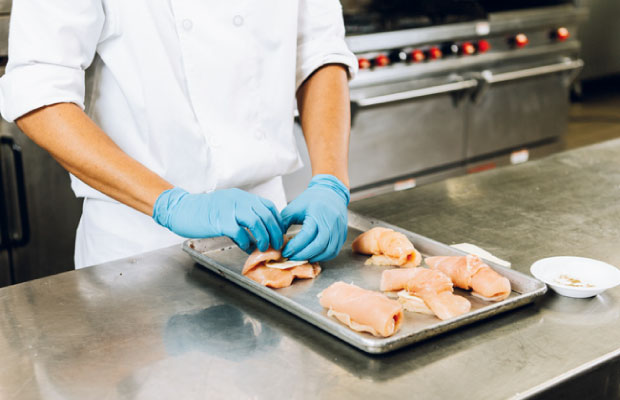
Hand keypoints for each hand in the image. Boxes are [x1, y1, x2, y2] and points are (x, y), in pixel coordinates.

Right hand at [153, 188, 283, 252]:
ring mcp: (229, 209)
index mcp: (241, 196)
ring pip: (256, 221)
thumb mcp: (226, 208)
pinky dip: (246, 242)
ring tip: (264, 248)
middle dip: (274, 232)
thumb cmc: (202, 212)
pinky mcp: (220, 221)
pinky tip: (246, 248)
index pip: (268, 206)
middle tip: (276, 244)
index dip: (277, 221)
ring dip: (263, 237)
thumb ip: (242, 217)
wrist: (181, 210)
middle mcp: (238, 199)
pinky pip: (240, 232)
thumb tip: (258, 233)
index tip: (279, 233)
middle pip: (265, 214)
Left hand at [281, 174, 349, 261]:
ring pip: (328, 251)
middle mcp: (331, 222)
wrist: (331, 192)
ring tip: (301, 258)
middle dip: (303, 255)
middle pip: (318, 245)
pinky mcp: (343, 234)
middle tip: (292, 258)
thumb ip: (283, 223)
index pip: (307, 235)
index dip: (295, 246)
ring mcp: (339, 229)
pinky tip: (313, 255)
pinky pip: (334, 251)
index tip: (285, 252)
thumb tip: (276, 240)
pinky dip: (323, 256)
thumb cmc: (311, 200)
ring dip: (314, 258)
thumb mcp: (294, 208)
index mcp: (318, 213)